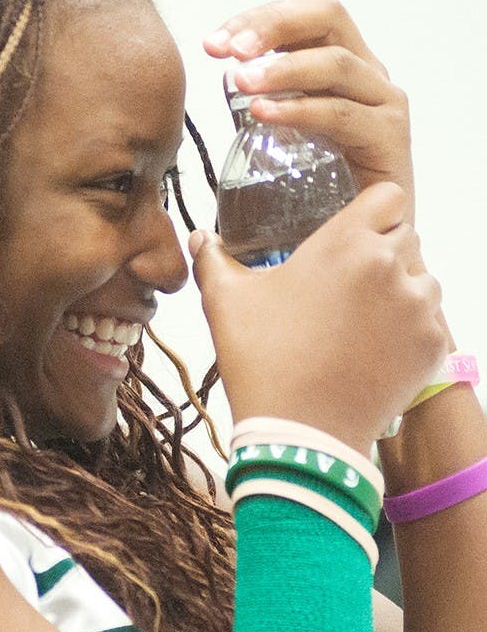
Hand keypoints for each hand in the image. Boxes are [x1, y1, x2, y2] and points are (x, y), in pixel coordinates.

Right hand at [189, 182, 444, 454]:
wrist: (301, 435)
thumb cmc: (261, 361)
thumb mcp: (226, 304)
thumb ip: (213, 260)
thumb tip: (199, 238)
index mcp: (346, 243)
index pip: (388, 196)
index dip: (372, 212)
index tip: (352, 234)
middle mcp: (391, 266)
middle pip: (405, 236)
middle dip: (382, 253)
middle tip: (347, 286)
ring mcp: (418, 308)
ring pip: (422, 279)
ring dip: (400, 291)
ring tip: (363, 321)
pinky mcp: (431, 346)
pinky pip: (429, 322)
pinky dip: (409, 332)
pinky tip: (374, 351)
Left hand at [203, 0, 414, 222]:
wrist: (366, 240)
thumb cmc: (324, 191)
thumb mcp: (287, 134)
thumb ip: (265, 103)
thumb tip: (221, 80)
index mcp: (342, 64)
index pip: (302, 18)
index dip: (256, 19)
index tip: (212, 43)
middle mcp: (368, 74)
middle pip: (327, 16)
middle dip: (272, 25)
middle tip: (228, 50)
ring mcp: (384, 103)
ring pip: (335, 62)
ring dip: (282, 69)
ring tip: (239, 83)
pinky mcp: (390, 138)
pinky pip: (342, 113)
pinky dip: (300, 109)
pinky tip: (263, 115)